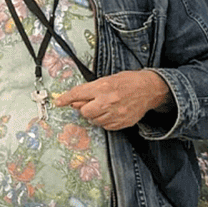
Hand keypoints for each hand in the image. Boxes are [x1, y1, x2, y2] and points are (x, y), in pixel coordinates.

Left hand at [52, 70, 171, 129]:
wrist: (148, 89)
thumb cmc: (127, 82)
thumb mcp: (106, 80)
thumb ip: (90, 90)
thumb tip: (74, 101)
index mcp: (103, 87)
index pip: (78, 94)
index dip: (65, 99)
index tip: (58, 102)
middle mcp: (108, 101)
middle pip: (84, 112)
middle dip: (84, 109)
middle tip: (90, 104)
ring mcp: (116, 113)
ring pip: (94, 121)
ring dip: (94, 116)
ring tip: (102, 107)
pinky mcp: (123, 122)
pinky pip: (106, 127)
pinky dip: (104, 121)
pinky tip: (110, 113)